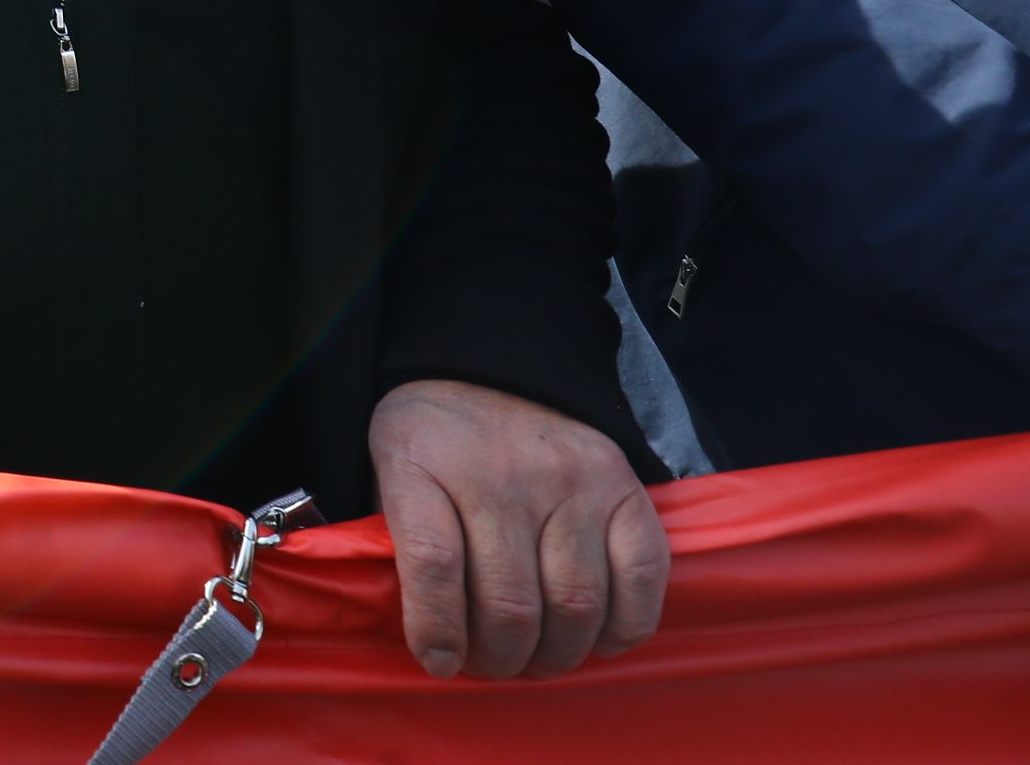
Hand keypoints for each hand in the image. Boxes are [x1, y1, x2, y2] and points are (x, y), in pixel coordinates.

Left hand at [370, 379, 665, 679]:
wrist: (494, 364)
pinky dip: (623, 627)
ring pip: (575, 604)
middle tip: (491, 666)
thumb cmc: (433, 438)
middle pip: (510, 602)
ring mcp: (572, 482)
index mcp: (425, 463)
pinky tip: (597, 639)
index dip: (436, 628)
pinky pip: (641, 578)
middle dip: (499, 658)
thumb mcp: (388, 469)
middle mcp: (503, 474)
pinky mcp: (624, 490)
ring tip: (537, 659)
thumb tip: (430, 636)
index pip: (433, 562)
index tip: (439, 662)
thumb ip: (399, 541)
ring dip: (556, 655)